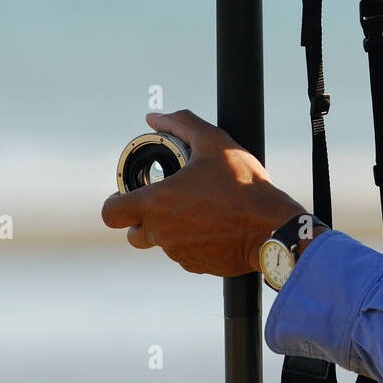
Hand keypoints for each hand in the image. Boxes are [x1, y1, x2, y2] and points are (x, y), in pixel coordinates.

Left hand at [101, 110, 306, 276]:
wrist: (272, 227)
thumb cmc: (242, 185)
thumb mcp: (214, 142)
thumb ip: (181, 124)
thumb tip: (154, 116)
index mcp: (156, 204)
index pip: (110, 214)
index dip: (115, 203)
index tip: (127, 195)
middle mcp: (161, 233)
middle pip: (133, 233)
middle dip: (141, 219)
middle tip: (164, 201)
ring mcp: (178, 254)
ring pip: (160, 243)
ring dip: (170, 229)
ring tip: (197, 209)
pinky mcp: (197, 266)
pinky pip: (183, 255)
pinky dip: (190, 242)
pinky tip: (212, 226)